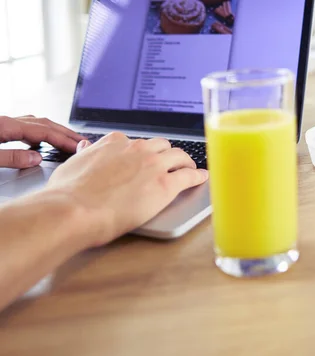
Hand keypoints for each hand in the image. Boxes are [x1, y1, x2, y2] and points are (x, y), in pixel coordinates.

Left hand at [0, 115, 84, 168]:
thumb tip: (37, 159)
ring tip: (67, 141)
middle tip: (82, 142)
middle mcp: (7, 121)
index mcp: (6, 126)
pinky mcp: (1, 128)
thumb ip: (13, 158)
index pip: (44, 131)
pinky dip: (41, 133)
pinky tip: (42, 141)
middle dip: (66, 133)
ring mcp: (4, 123)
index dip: (64, 140)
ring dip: (55, 131)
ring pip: (36, 124)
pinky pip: (27, 127)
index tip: (78, 148)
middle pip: (44, 124)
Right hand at [46, 132, 208, 245]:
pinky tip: (202, 178)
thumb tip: (85, 147)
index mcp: (114, 142)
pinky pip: (189, 176)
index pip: (136, 142)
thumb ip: (85, 155)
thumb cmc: (69, 194)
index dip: (143, 152)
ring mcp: (153, 165)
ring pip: (179, 156)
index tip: (146, 158)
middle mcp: (137, 148)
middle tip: (172, 163)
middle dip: (167, 154)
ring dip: (186, 162)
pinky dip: (198, 176)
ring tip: (190, 168)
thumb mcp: (73, 165)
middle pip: (162, 146)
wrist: (76, 210)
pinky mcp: (165, 184)